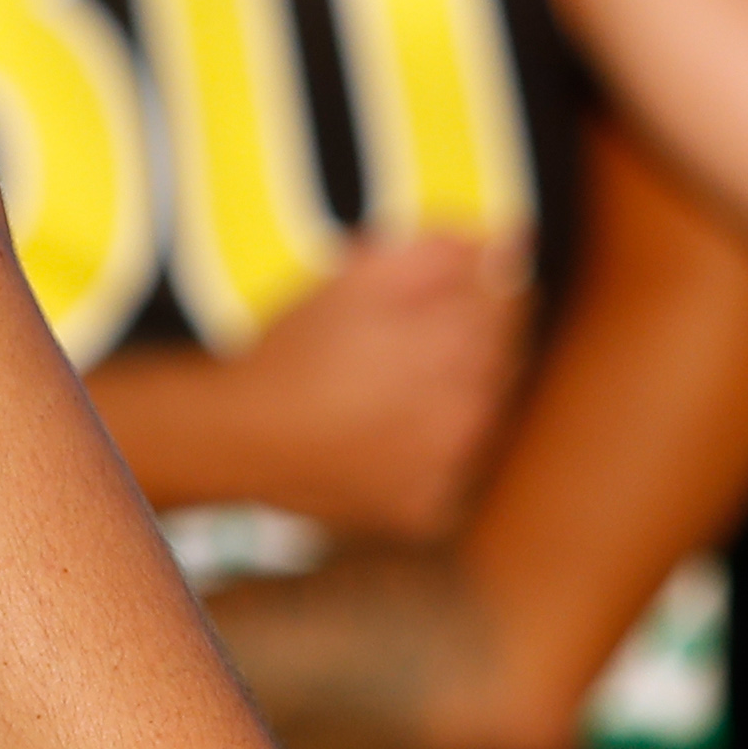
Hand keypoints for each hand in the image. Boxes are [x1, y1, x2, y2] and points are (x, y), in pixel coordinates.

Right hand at [136, 233, 529, 543]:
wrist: (237, 437)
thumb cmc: (295, 350)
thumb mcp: (359, 274)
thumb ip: (442, 250)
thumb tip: (508, 239)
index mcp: (457, 346)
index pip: (509, 307)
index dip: (479, 290)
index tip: (440, 293)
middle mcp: (468, 412)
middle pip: (500, 364)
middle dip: (463, 346)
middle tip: (396, 344)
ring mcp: (451, 468)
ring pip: (481, 419)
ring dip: (451, 400)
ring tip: (380, 392)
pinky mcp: (428, 509)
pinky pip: (451, 473)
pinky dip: (427, 455)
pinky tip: (378, 438)